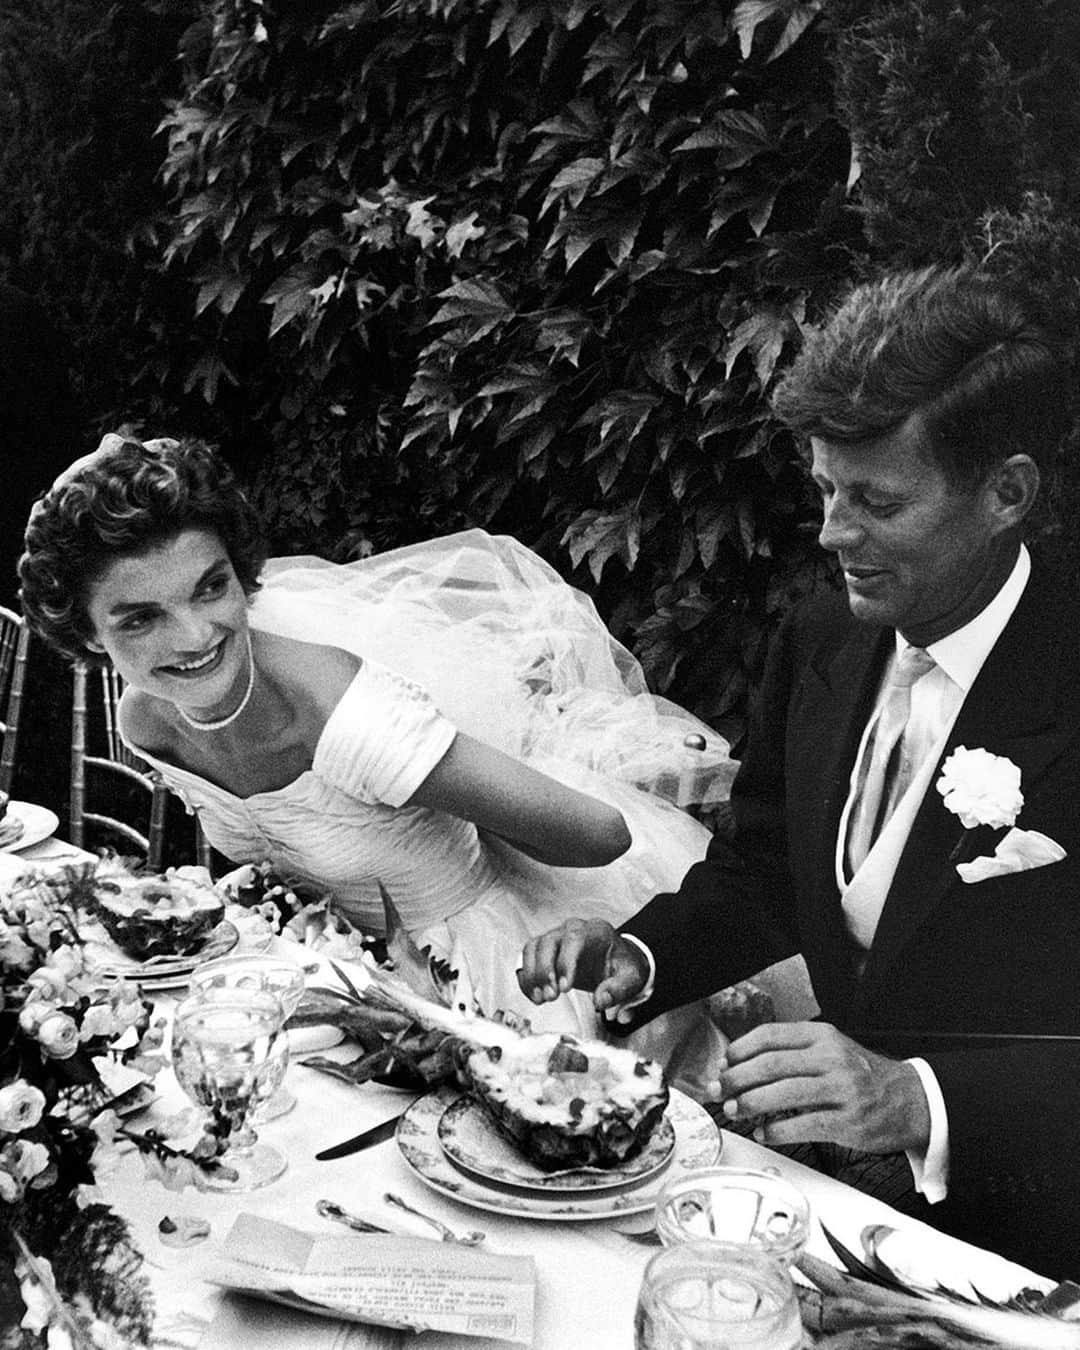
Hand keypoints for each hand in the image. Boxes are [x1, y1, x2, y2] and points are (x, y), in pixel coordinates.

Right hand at [517, 919, 649, 1017]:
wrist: (617, 960)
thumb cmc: (622, 965)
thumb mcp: (632, 978)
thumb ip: (619, 989)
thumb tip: (601, 1000)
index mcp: (595, 931)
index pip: (575, 938)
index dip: (566, 962)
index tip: (565, 988)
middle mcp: (572, 929)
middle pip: (549, 941)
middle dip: (545, 971)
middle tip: (551, 997)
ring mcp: (556, 938)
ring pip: (534, 948)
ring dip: (532, 975)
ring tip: (541, 999)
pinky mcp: (545, 950)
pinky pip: (528, 959)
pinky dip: (527, 978)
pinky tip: (535, 995)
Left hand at [720, 1021, 930, 1154]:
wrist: (911, 1100)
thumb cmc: (863, 1076)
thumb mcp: (831, 1049)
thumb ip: (793, 1053)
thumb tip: (742, 1064)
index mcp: (822, 1036)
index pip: (771, 1035)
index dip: (740, 1050)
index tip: (724, 1064)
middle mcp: (831, 1058)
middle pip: (771, 1064)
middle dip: (738, 1078)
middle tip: (720, 1090)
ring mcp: (841, 1089)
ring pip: (784, 1093)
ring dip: (752, 1104)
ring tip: (735, 1111)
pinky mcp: (848, 1120)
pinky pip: (804, 1124)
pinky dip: (777, 1130)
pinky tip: (764, 1132)